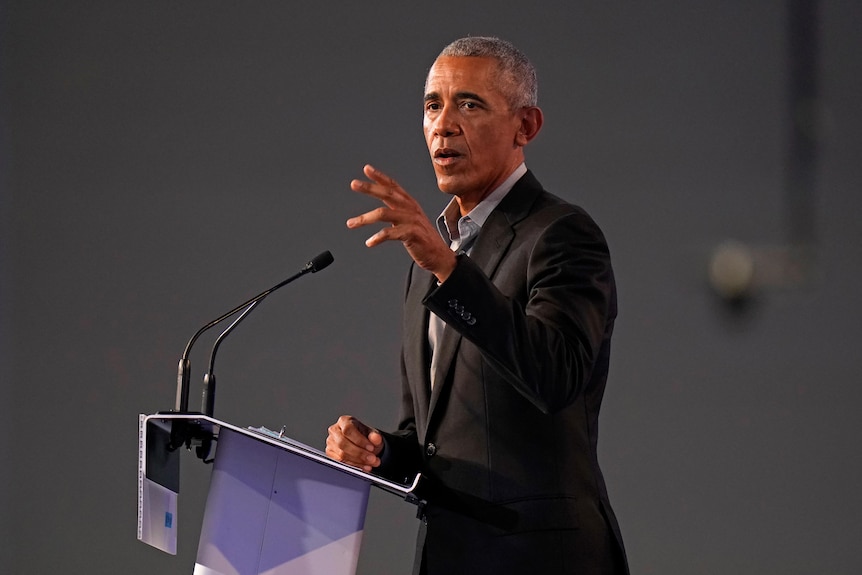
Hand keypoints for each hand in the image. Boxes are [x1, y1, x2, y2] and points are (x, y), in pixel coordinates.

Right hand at [326, 415, 383, 471]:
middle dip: (359, 453)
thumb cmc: (365, 436)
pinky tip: (364, 467)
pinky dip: (354, 466)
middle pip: (342, 443)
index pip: (348, 429)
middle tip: (372, 458)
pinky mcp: (330, 454)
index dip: (359, 440)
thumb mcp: (372, 434)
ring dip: (358, 461)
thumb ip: (375, 436)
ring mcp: (330, 443)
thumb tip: (376, 438)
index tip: (371, 448)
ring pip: (341, 455)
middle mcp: (334, 431)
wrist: (362, 444)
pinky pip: (341, 463)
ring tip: (371, 463)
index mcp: (344, 421)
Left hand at [347, 164, 456, 282]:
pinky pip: (390, 233)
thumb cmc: (424, 240)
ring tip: (351, 223)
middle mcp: (411, 209)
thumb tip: (381, 209)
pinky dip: (377, 238)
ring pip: (383, 213)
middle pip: (388, 194)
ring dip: (364, 218)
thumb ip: (398, 212)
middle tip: (354, 184)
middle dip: (369, 188)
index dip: (380, 177)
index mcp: (410, 204)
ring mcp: (412, 221)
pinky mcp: (412, 234)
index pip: (394, 186)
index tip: (367, 169)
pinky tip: (369, 242)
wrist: (440, 256)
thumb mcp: (412, 221)